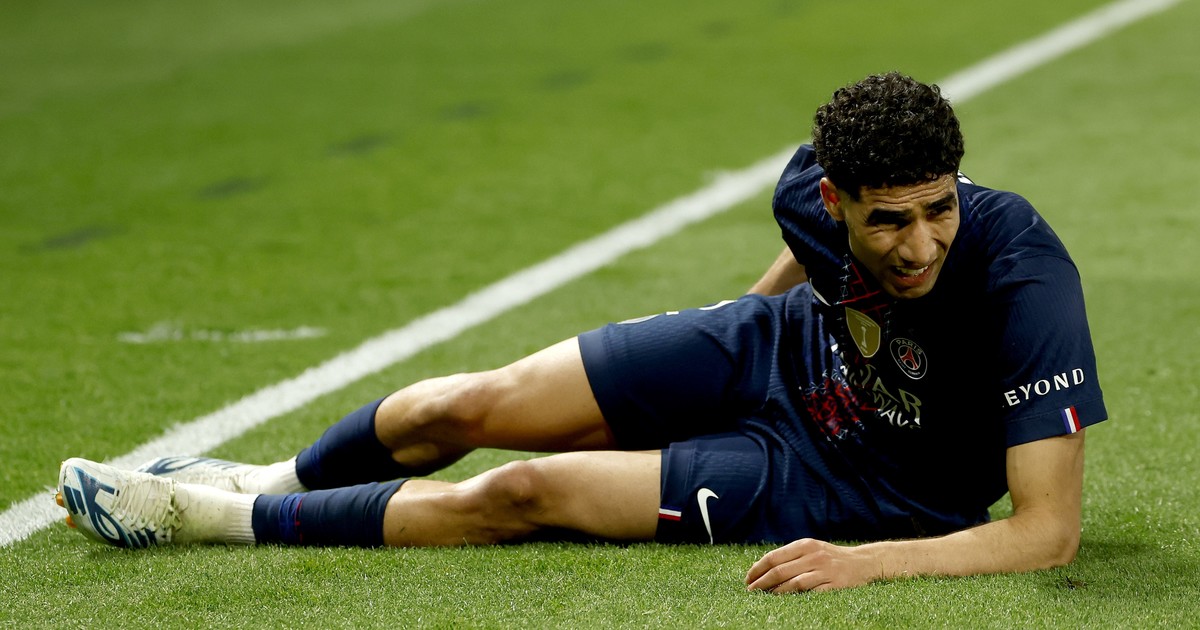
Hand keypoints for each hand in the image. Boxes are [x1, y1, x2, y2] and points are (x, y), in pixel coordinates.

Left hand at [745, 538, 874, 592]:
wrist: (863, 562)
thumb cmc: (831, 557)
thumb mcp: (812, 549)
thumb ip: (791, 555)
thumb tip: (763, 567)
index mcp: (805, 545)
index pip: (774, 557)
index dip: (758, 568)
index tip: (748, 578)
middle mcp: (814, 556)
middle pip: (780, 570)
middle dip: (761, 582)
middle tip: (750, 590)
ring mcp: (824, 571)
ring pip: (793, 583)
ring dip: (775, 591)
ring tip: (763, 596)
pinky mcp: (834, 585)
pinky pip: (810, 592)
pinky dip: (795, 597)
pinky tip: (785, 600)